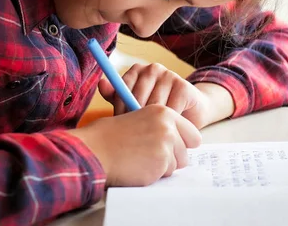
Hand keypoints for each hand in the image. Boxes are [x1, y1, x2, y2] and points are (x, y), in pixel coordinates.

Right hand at [68, 104, 200, 186]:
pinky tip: (137, 166)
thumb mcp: (136, 118)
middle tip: (151, 156)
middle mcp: (168, 126)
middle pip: (187, 151)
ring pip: (177, 164)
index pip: (192, 133)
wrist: (95, 149)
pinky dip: (153, 174)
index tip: (171, 148)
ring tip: (140, 159)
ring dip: (162, 166)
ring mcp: (166, 144)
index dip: (182, 143)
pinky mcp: (161, 162)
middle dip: (173, 157)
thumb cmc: (109, 136)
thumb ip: (158, 126)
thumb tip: (176, 138)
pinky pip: (166, 174)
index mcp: (163, 112)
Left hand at [98, 63, 232, 128]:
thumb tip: (101, 83)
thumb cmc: (157, 110)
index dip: (122, 110)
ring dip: (153, 123)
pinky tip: (169, 130)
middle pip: (137, 97)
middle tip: (137, 135)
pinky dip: (169, 123)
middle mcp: (153, 68)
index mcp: (137, 70)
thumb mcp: (134, 104)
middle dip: (137, 119)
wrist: (190, 111)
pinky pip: (170, 110)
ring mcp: (169, 75)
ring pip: (153, 106)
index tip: (124, 124)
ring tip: (152, 135)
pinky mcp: (183, 86)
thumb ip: (117, 96)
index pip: (122, 89)